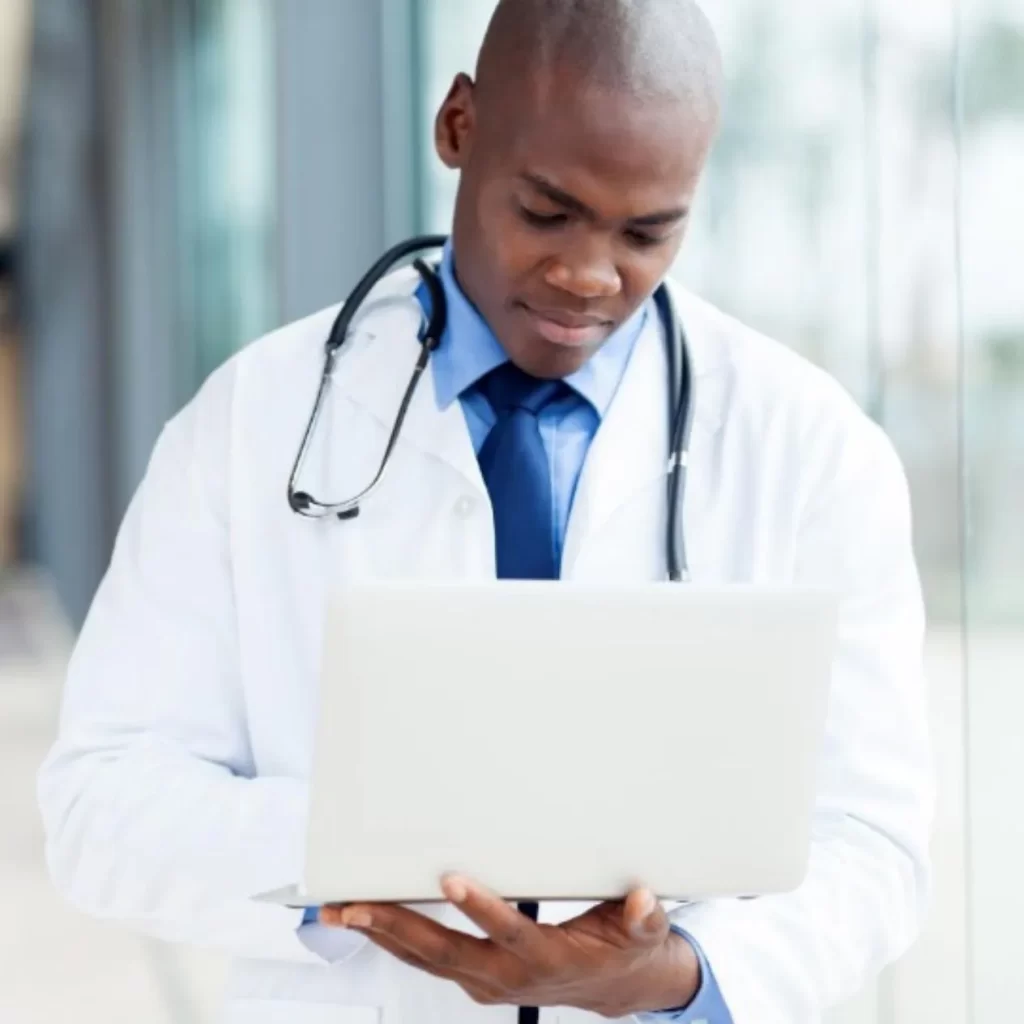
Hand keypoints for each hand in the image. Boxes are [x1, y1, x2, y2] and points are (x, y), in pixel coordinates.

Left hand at [319, 876, 699, 1015]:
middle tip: (354, 904)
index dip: (481, 909)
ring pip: (424, 959)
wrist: (615, 989)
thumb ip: (642, 918)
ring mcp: (484, 981)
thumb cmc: (624, 950)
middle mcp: (506, 976)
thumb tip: (643, 900)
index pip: (509, 933)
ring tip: (336, 910)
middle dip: (396, 926)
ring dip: (379, 934)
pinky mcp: (473, 978)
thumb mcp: (642, 934)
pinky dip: (391, 940)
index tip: (451, 879)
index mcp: (545, 959)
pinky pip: (425, 960)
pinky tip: (365, 919)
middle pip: (444, 952)